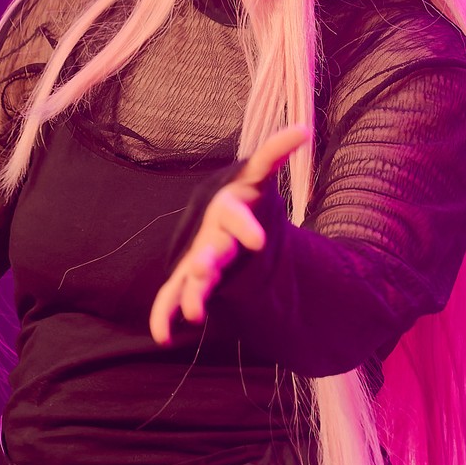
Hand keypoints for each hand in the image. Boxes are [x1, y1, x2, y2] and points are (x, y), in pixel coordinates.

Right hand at [149, 124, 308, 345]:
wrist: (223, 225)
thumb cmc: (243, 201)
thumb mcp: (257, 177)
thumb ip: (273, 153)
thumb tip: (302, 127)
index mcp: (227, 209)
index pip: (234, 214)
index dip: (244, 226)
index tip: (258, 241)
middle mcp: (209, 233)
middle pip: (209, 247)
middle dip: (208, 259)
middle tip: (209, 270)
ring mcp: (197, 257)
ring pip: (192, 275)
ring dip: (192, 292)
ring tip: (196, 313)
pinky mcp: (190, 278)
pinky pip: (171, 295)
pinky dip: (164, 314)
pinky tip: (163, 337)